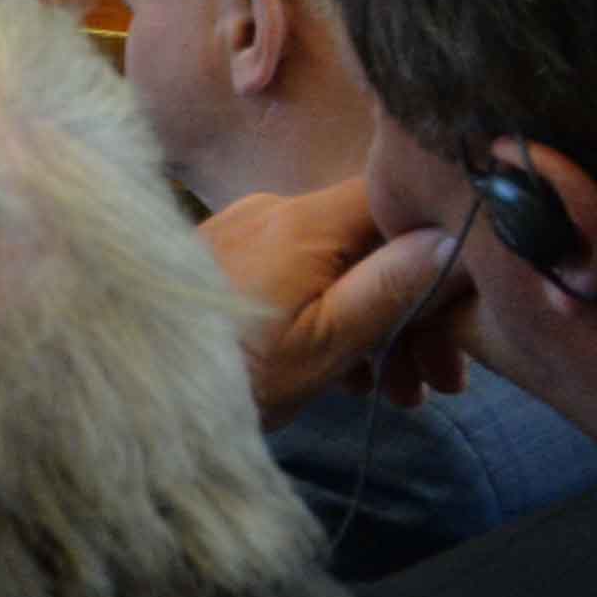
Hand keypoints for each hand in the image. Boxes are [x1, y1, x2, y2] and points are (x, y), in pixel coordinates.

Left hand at [216, 176, 472, 416]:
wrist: (132, 393)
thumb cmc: (237, 375)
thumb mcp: (327, 342)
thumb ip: (391, 286)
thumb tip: (453, 236)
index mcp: (301, 221)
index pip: (394, 200)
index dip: (442, 246)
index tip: (464, 311)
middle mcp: (271, 211)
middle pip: (371, 243)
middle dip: (415, 308)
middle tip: (444, 382)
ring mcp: (243, 234)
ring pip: (338, 267)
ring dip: (378, 325)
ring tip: (400, 395)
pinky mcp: (224, 262)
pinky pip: (298, 277)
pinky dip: (330, 319)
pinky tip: (351, 378)